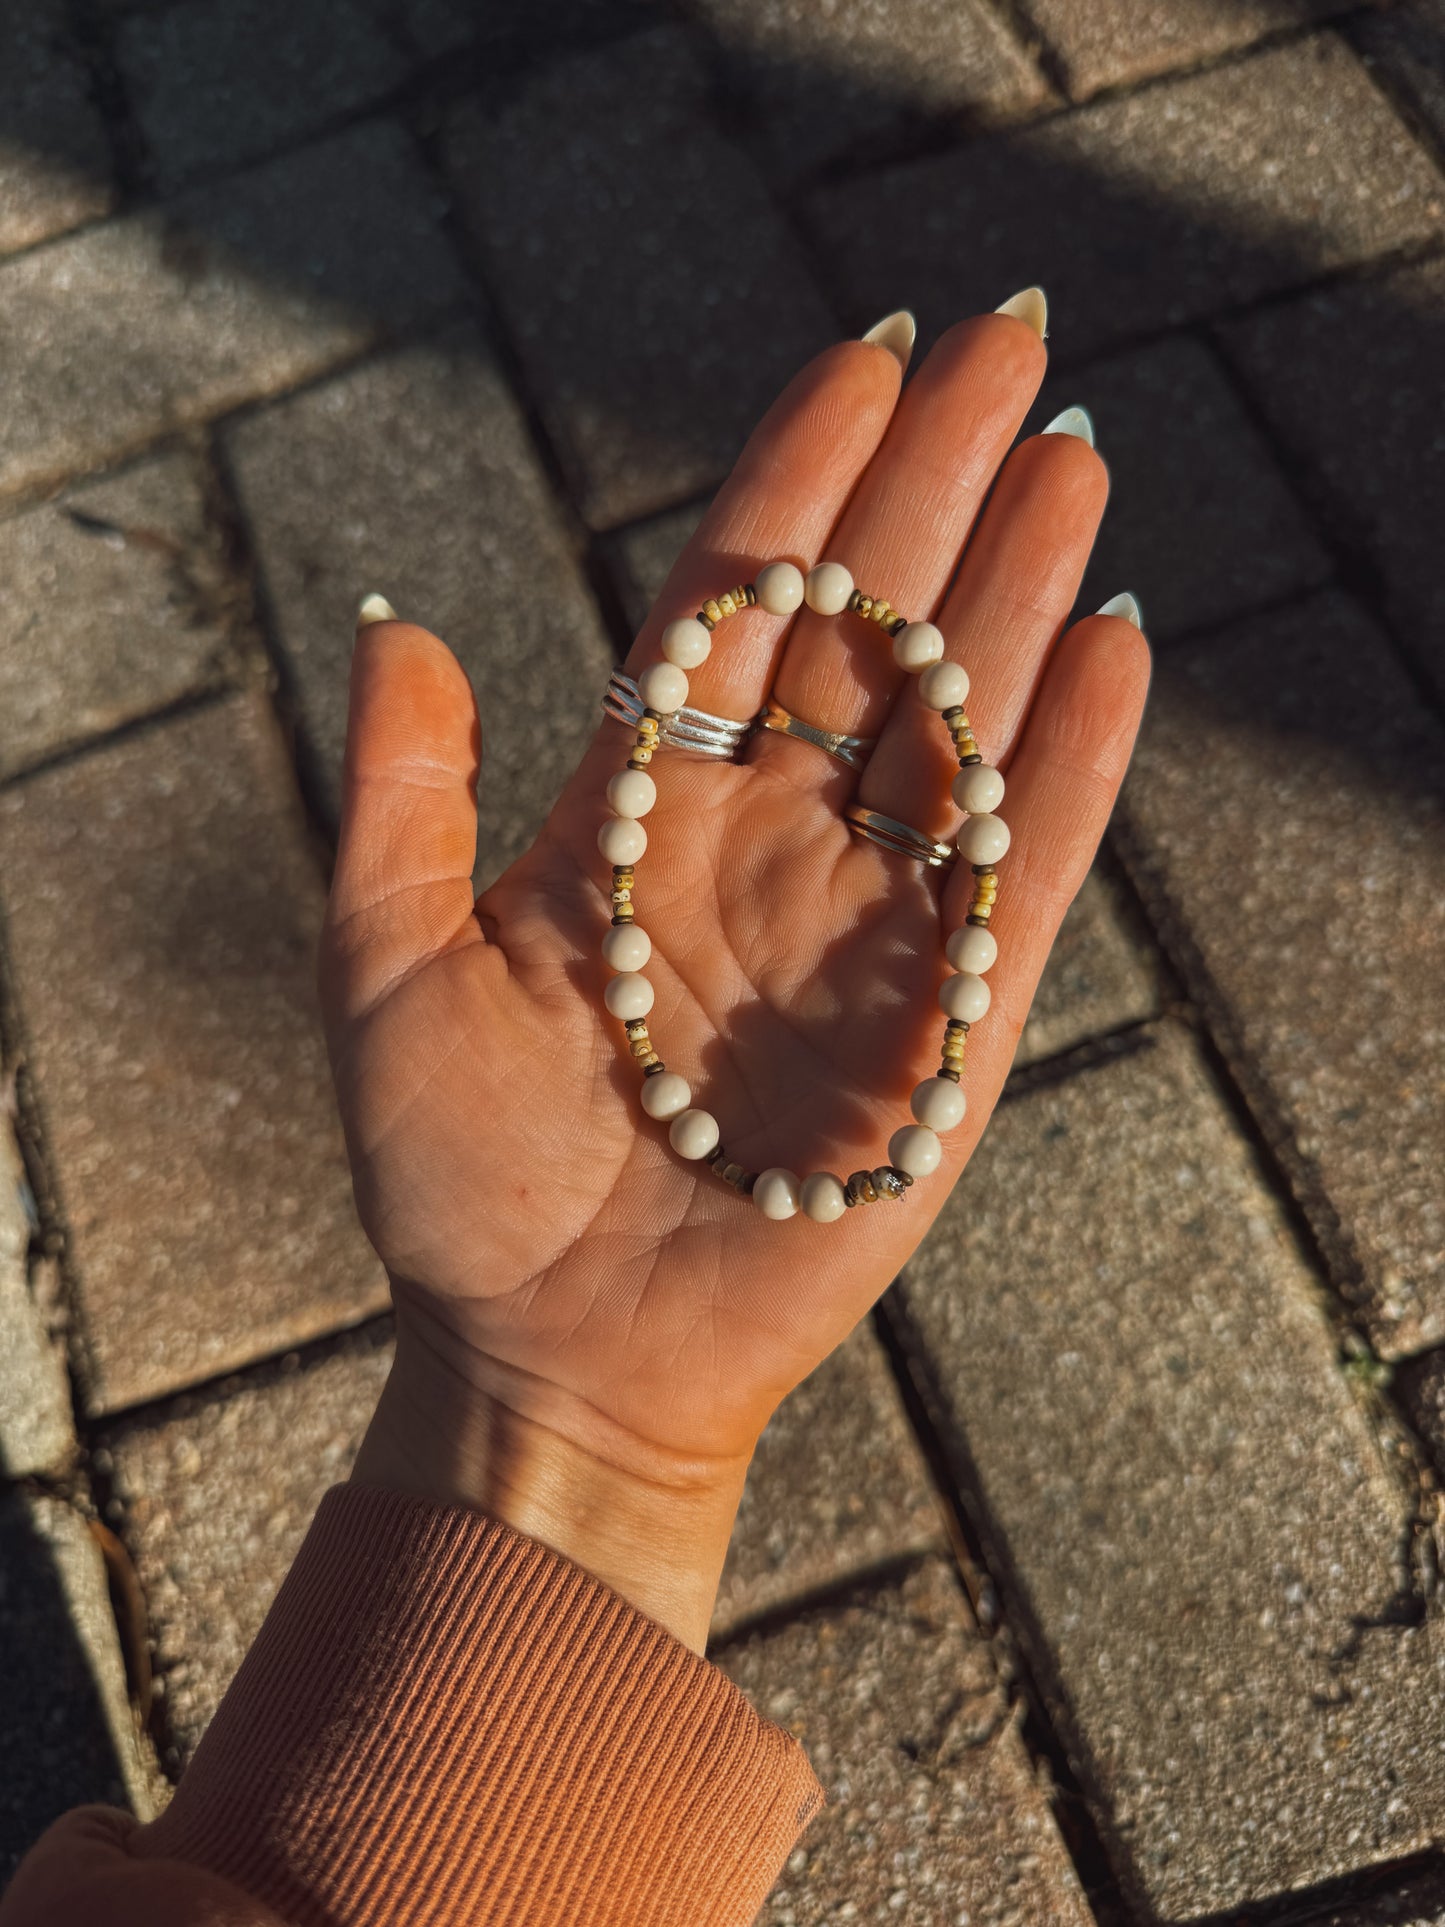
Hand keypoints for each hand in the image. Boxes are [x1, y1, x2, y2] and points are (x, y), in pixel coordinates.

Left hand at [320, 310, 1149, 1650]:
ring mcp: (867, 924)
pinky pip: (1027, 872)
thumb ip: (402, 803)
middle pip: (866, 630)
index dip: (797, 478)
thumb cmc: (455, 1181)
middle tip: (1009, 340)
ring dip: (1018, 588)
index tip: (861, 357)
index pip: (733, 605)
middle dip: (935, 482)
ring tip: (1074, 453)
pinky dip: (1074, 765)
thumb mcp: (388, 979)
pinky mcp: (948, 1024)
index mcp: (639, 810)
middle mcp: (766, 842)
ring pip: (959, 722)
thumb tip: (398, 625)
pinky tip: (1114, 648)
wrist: (555, 1353)